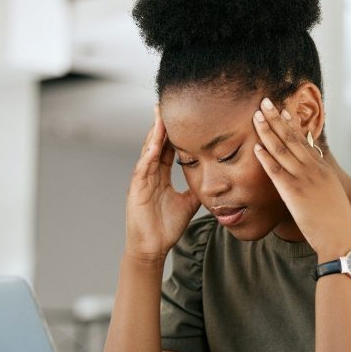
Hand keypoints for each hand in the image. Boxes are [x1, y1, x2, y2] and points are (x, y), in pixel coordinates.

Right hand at [125, 105, 200, 262]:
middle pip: (156, 143)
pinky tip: (154, 143)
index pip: (168, 148)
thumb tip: (213, 180)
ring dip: (154, 133)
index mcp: (160, 176)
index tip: (183, 116)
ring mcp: (142, 180)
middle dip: (161, 124)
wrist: (152, 248)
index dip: (174, 133)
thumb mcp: (188, 203)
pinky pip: (143, 168)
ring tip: (159, 114)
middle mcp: (150, 174)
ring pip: (148, 151)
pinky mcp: (136, 190)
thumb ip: (197, 189)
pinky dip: (148, 155)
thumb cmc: (166, 228)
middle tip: (167, 103)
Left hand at [252, 98, 350, 258]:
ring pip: (282, 149)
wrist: (342, 238)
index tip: (282, 110)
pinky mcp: (294, 192)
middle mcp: (314, 169)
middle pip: (292, 138)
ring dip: (268, 130)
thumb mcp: (331, 199)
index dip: (291, 125)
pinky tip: (256, 146)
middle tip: (265, 102)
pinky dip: (266, 157)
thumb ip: (320, 187)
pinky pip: (276, 170)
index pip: (304, 142)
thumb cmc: (336, 225)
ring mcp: (304, 179)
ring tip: (257, 115)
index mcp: (323, 170)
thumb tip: (313, 186)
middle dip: (277, 118)